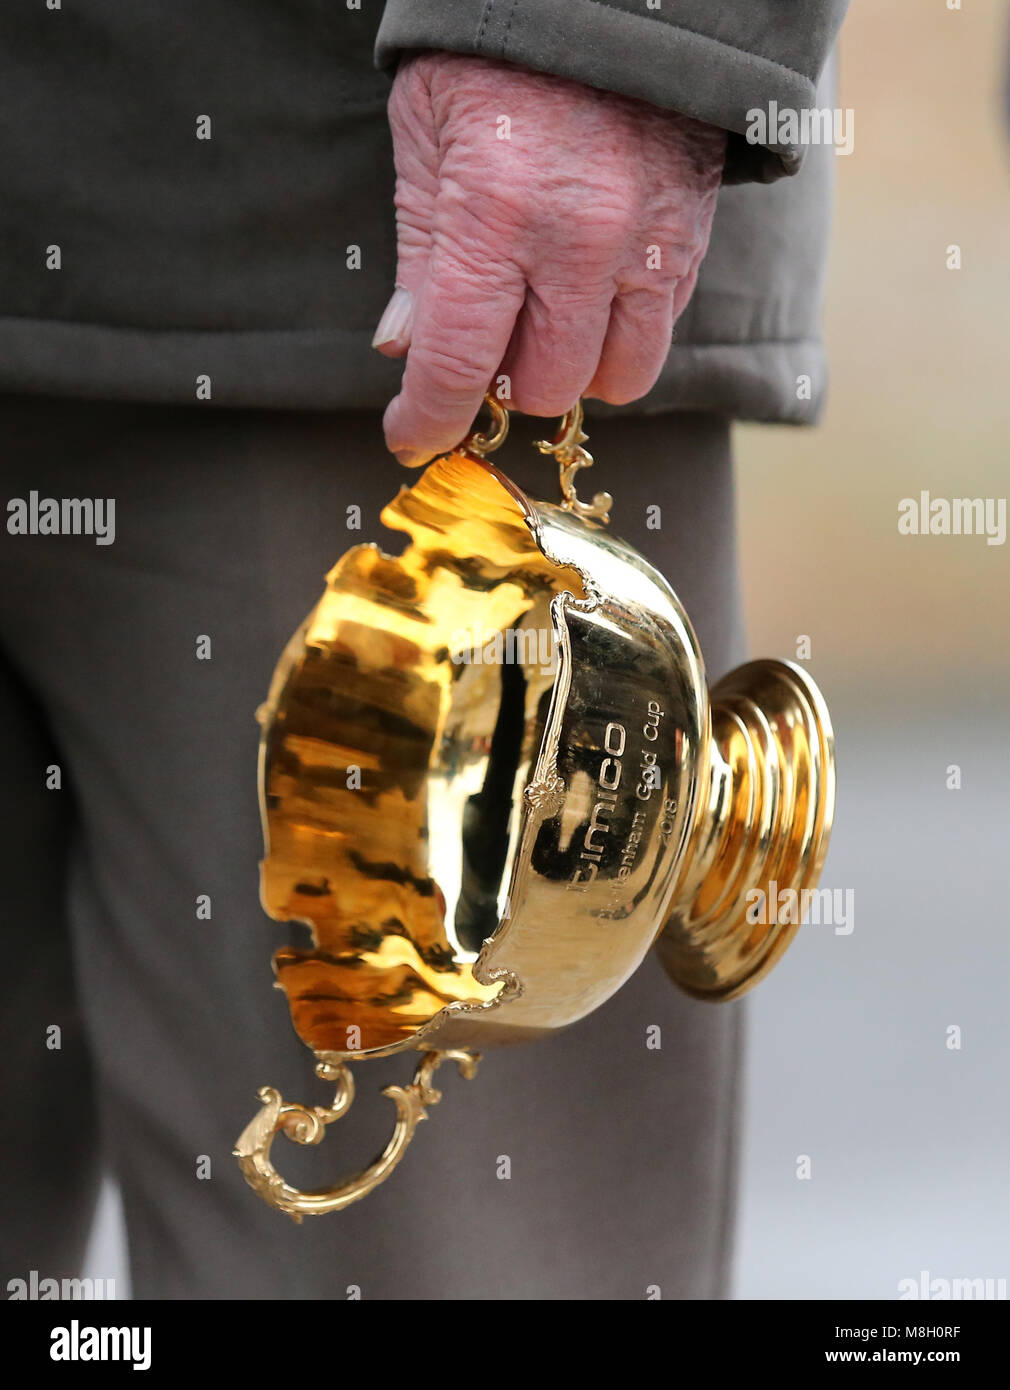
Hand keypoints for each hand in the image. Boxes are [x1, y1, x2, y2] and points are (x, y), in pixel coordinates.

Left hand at [373, 52, 725, 465]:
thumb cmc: (495, 49)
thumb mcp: (427, 130)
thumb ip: (419, 249)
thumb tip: (404, 345)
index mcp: (493, 213)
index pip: (458, 365)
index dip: (427, 418)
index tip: (411, 437)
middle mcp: (577, 242)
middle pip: (545, 386)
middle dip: (506, 383)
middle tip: (489, 344)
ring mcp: (644, 242)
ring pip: (617, 378)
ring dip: (574, 371)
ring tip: (548, 326)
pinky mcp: (690, 236)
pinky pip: (659, 331)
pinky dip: (622, 333)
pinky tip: (594, 291)